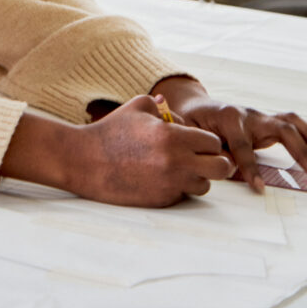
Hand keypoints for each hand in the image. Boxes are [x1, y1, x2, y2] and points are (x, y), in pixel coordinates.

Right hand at [0, 97, 233, 206]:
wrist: (86, 160)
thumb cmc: (112, 130)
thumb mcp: (137, 106)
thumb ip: (163, 106)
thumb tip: (176, 113)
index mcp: (173, 136)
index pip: (213, 142)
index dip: (208, 141)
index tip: (197, 141)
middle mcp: (176, 162)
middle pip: (221, 168)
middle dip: (216, 162)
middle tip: (202, 158)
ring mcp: (169, 185)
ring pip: (204, 186)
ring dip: (197, 177)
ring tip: (179, 168)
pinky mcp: (161, 201)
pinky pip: (183, 195)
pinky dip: (178, 188)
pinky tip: (161, 177)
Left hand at [151, 76, 306, 193]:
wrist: (195, 107)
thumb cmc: (191, 123)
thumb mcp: (188, 134)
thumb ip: (201, 149)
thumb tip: (220, 165)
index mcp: (228, 117)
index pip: (243, 145)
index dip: (250, 167)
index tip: (259, 188)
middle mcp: (248, 114)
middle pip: (279, 129)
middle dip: (298, 152)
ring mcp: (259, 116)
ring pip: (290, 123)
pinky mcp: (266, 122)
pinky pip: (292, 125)